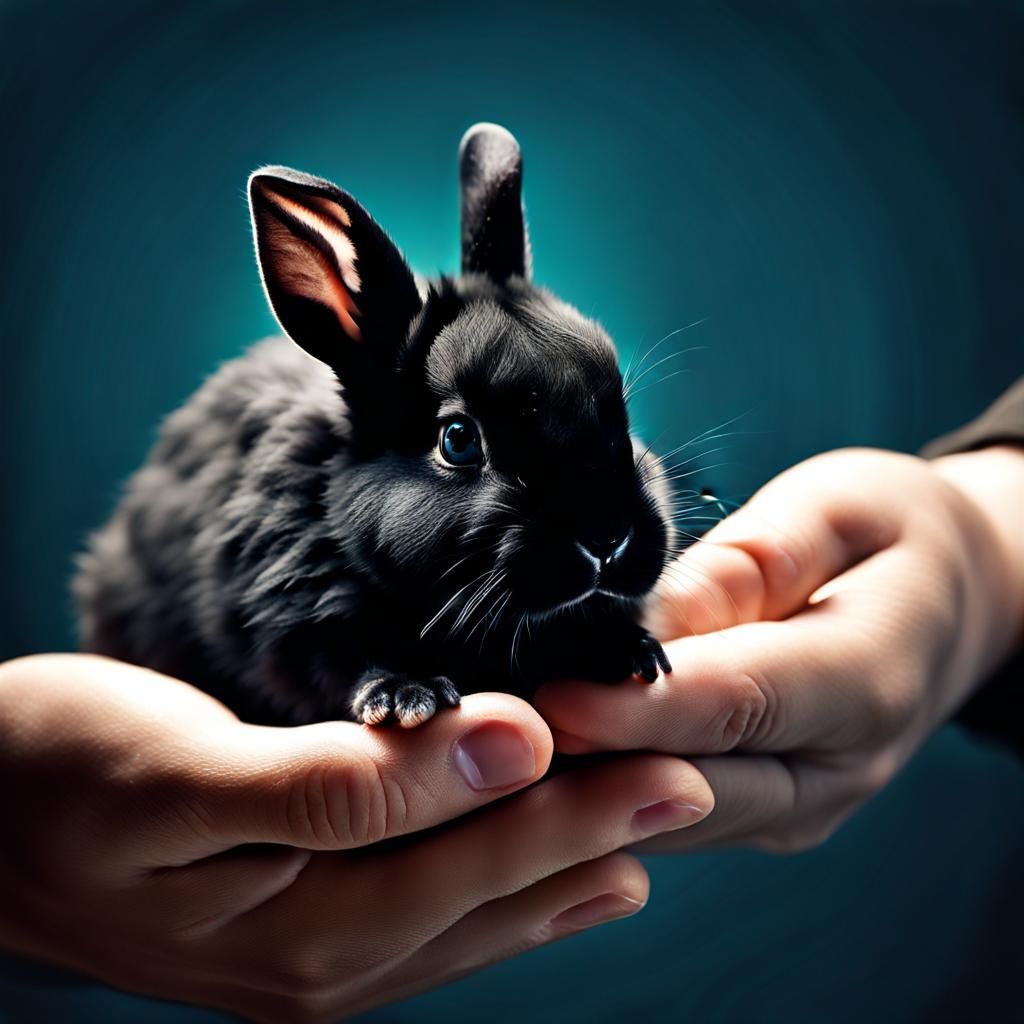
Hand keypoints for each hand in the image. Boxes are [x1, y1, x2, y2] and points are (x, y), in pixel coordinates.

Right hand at [0, 654, 711, 1021]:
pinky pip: (430, 912)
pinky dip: (501, 888)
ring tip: (650, 831)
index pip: (483, 859)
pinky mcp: (299, 926)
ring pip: (473, 911)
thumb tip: (501, 744)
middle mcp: (328, 960)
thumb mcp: (185, 775)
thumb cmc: (57, 778)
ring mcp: (314, 956)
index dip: (583, 807)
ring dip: (563, 866)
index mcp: (311, 924)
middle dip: (597, 833)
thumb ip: (347, 779)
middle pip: (493, 890)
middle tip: (696, 782)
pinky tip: (544, 877)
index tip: (676, 761)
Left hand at [536, 446, 1023, 853]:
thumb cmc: (893, 538)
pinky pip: (667, 818)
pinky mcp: (760, 815)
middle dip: (584, 762)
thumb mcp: (840, 511)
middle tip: (485, 729)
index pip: (739, 704)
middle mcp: (833, 772)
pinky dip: (603, 791)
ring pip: (668, 820)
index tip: (548, 695)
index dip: (636, 707)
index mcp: (869, 682)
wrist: (946, 603)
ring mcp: (796, 808)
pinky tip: (541, 752)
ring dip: (580, 789)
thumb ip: (752, 563)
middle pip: (691, 784)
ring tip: (494, 740)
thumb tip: (648, 618)